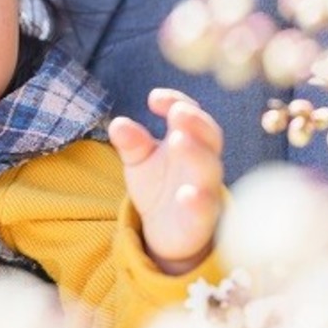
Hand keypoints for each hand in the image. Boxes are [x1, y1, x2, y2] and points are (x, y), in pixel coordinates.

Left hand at [107, 88, 223, 274]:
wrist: (165, 229)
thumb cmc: (157, 184)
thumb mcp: (139, 159)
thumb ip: (131, 142)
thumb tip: (118, 124)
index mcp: (188, 138)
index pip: (189, 113)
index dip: (175, 101)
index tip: (154, 99)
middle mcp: (202, 160)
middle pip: (209, 136)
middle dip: (195, 121)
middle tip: (178, 112)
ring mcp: (206, 188)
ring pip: (210, 168)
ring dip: (197, 153)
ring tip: (178, 140)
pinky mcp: (203, 218)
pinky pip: (206, 208)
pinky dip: (198, 201)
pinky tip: (185, 194)